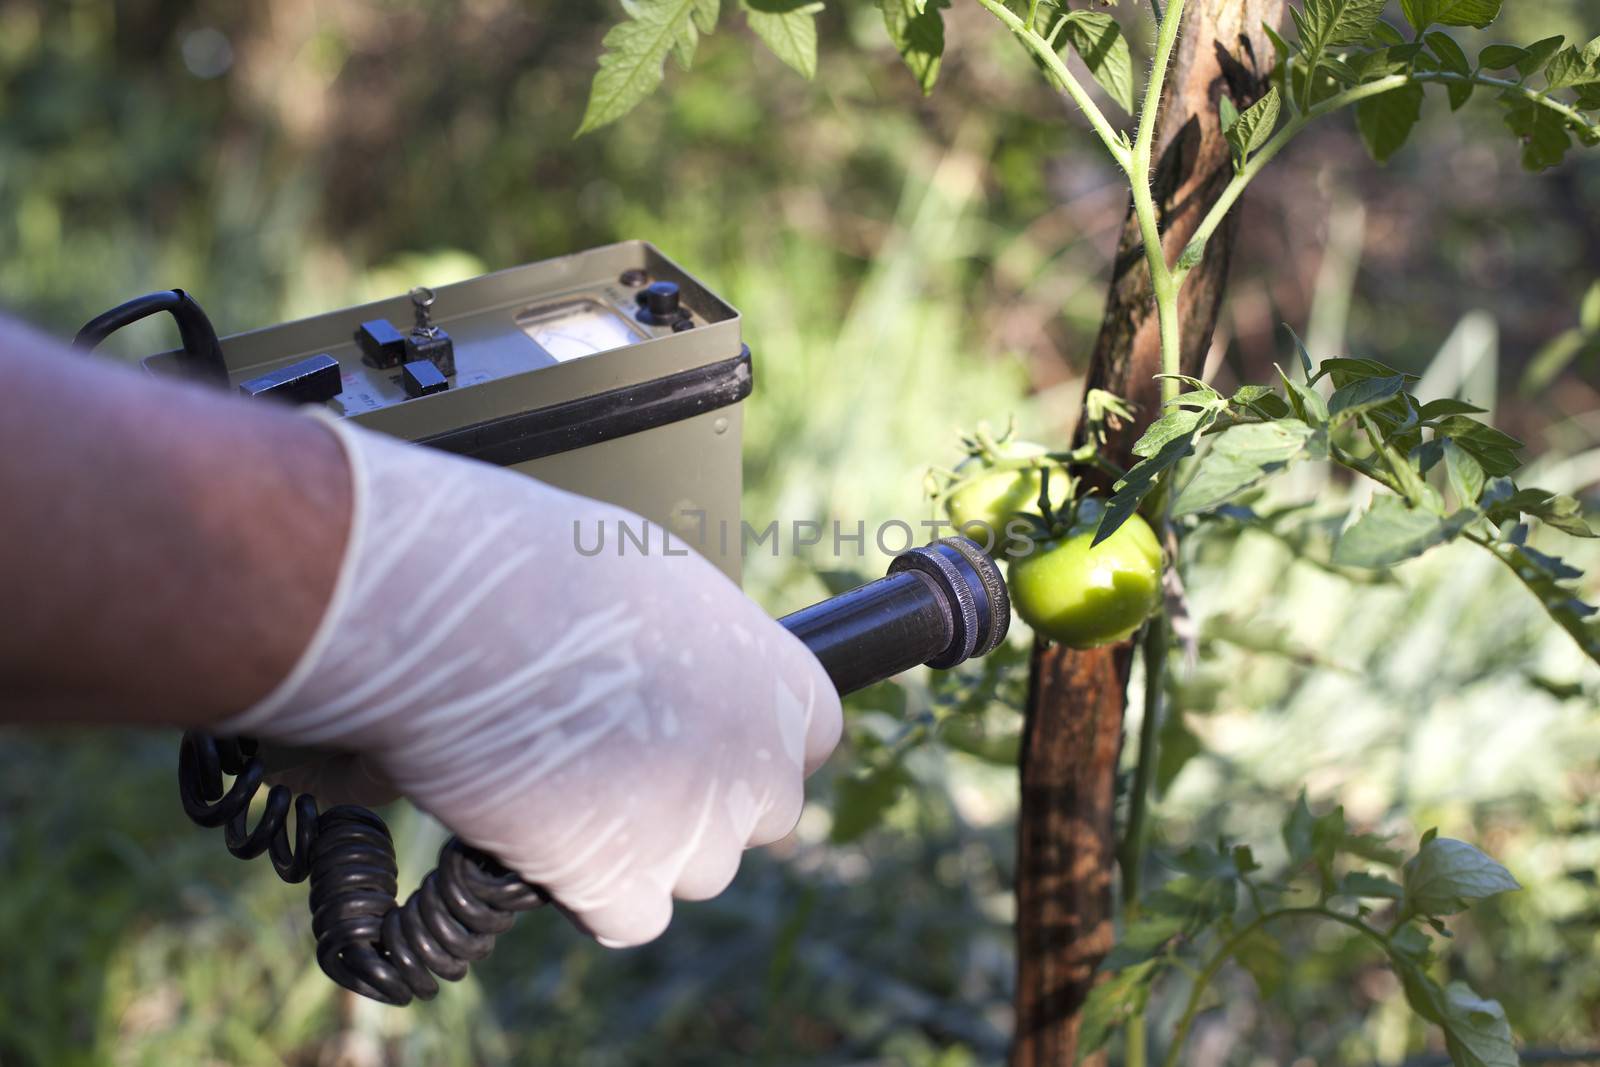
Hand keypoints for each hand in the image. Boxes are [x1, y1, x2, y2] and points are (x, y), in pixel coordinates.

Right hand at [226, 417, 841, 947]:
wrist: (470, 618)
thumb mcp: (667, 584)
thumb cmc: (552, 568)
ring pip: (696, 869)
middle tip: (627, 757)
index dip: (750, 739)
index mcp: (787, 685)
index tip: (700, 729)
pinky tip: (548, 833)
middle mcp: (761, 767)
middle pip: (762, 815)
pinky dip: (592, 890)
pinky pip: (628, 916)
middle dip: (708, 799)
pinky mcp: (623, 887)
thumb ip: (707, 652)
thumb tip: (691, 677)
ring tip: (567, 778)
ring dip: (647, 844)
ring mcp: (699, 836)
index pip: (812, 741)